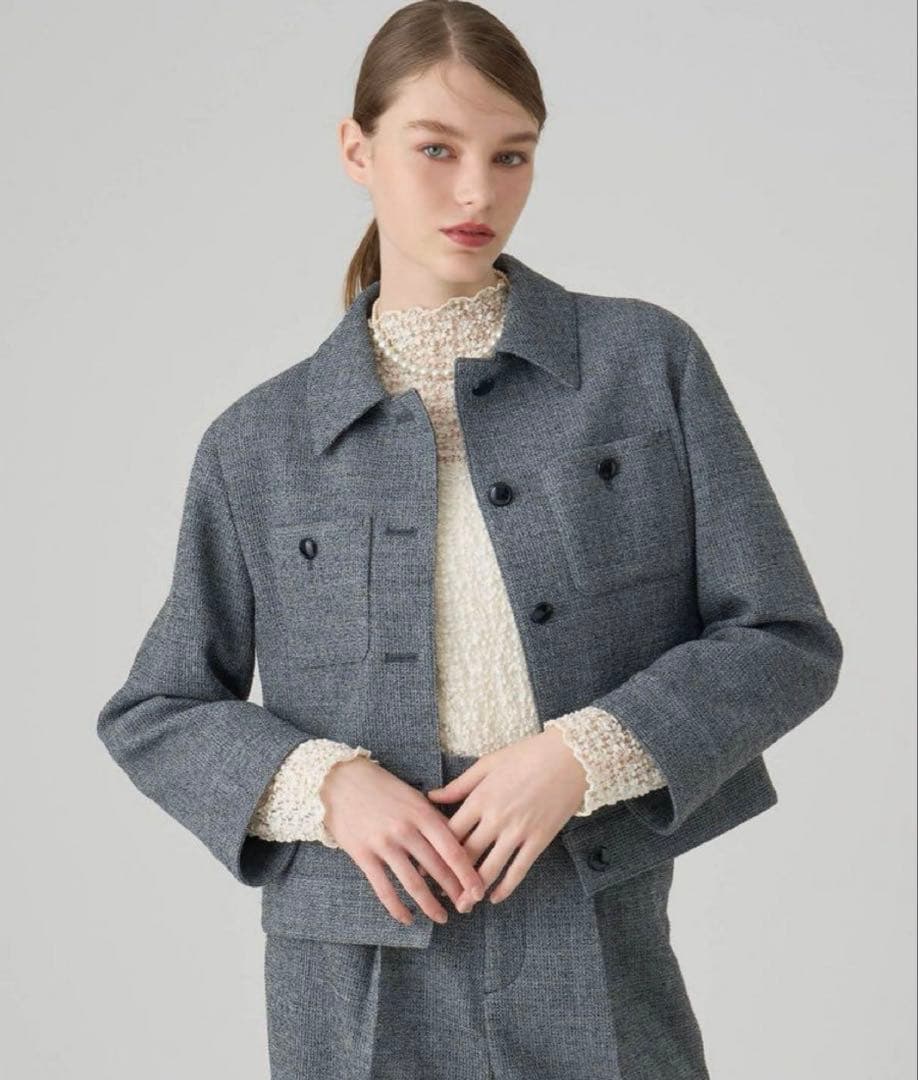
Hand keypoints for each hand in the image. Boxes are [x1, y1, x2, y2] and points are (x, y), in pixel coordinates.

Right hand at [319, 756, 486, 925]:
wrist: (342, 780)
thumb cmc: (383, 787)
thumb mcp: (414, 796)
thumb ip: (434, 819)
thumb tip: (458, 843)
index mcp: (423, 813)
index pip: (453, 850)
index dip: (468, 874)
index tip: (480, 891)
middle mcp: (406, 830)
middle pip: (437, 869)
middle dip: (455, 892)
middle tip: (466, 907)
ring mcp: (384, 844)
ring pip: (413, 883)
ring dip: (430, 905)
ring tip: (441, 917)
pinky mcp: (363, 855)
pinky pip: (384, 889)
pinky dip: (397, 908)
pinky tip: (407, 918)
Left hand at [425, 728, 588, 905]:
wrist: (569, 757)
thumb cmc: (527, 755)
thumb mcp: (489, 763)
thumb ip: (460, 785)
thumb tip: (432, 797)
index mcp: (480, 798)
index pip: (450, 833)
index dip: (434, 853)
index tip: (423, 868)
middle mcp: (495, 818)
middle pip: (466, 855)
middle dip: (450, 879)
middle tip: (438, 894)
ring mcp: (518, 831)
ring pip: (490, 869)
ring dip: (474, 890)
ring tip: (463, 904)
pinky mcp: (539, 840)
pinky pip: (519, 870)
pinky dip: (505, 888)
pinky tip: (495, 898)